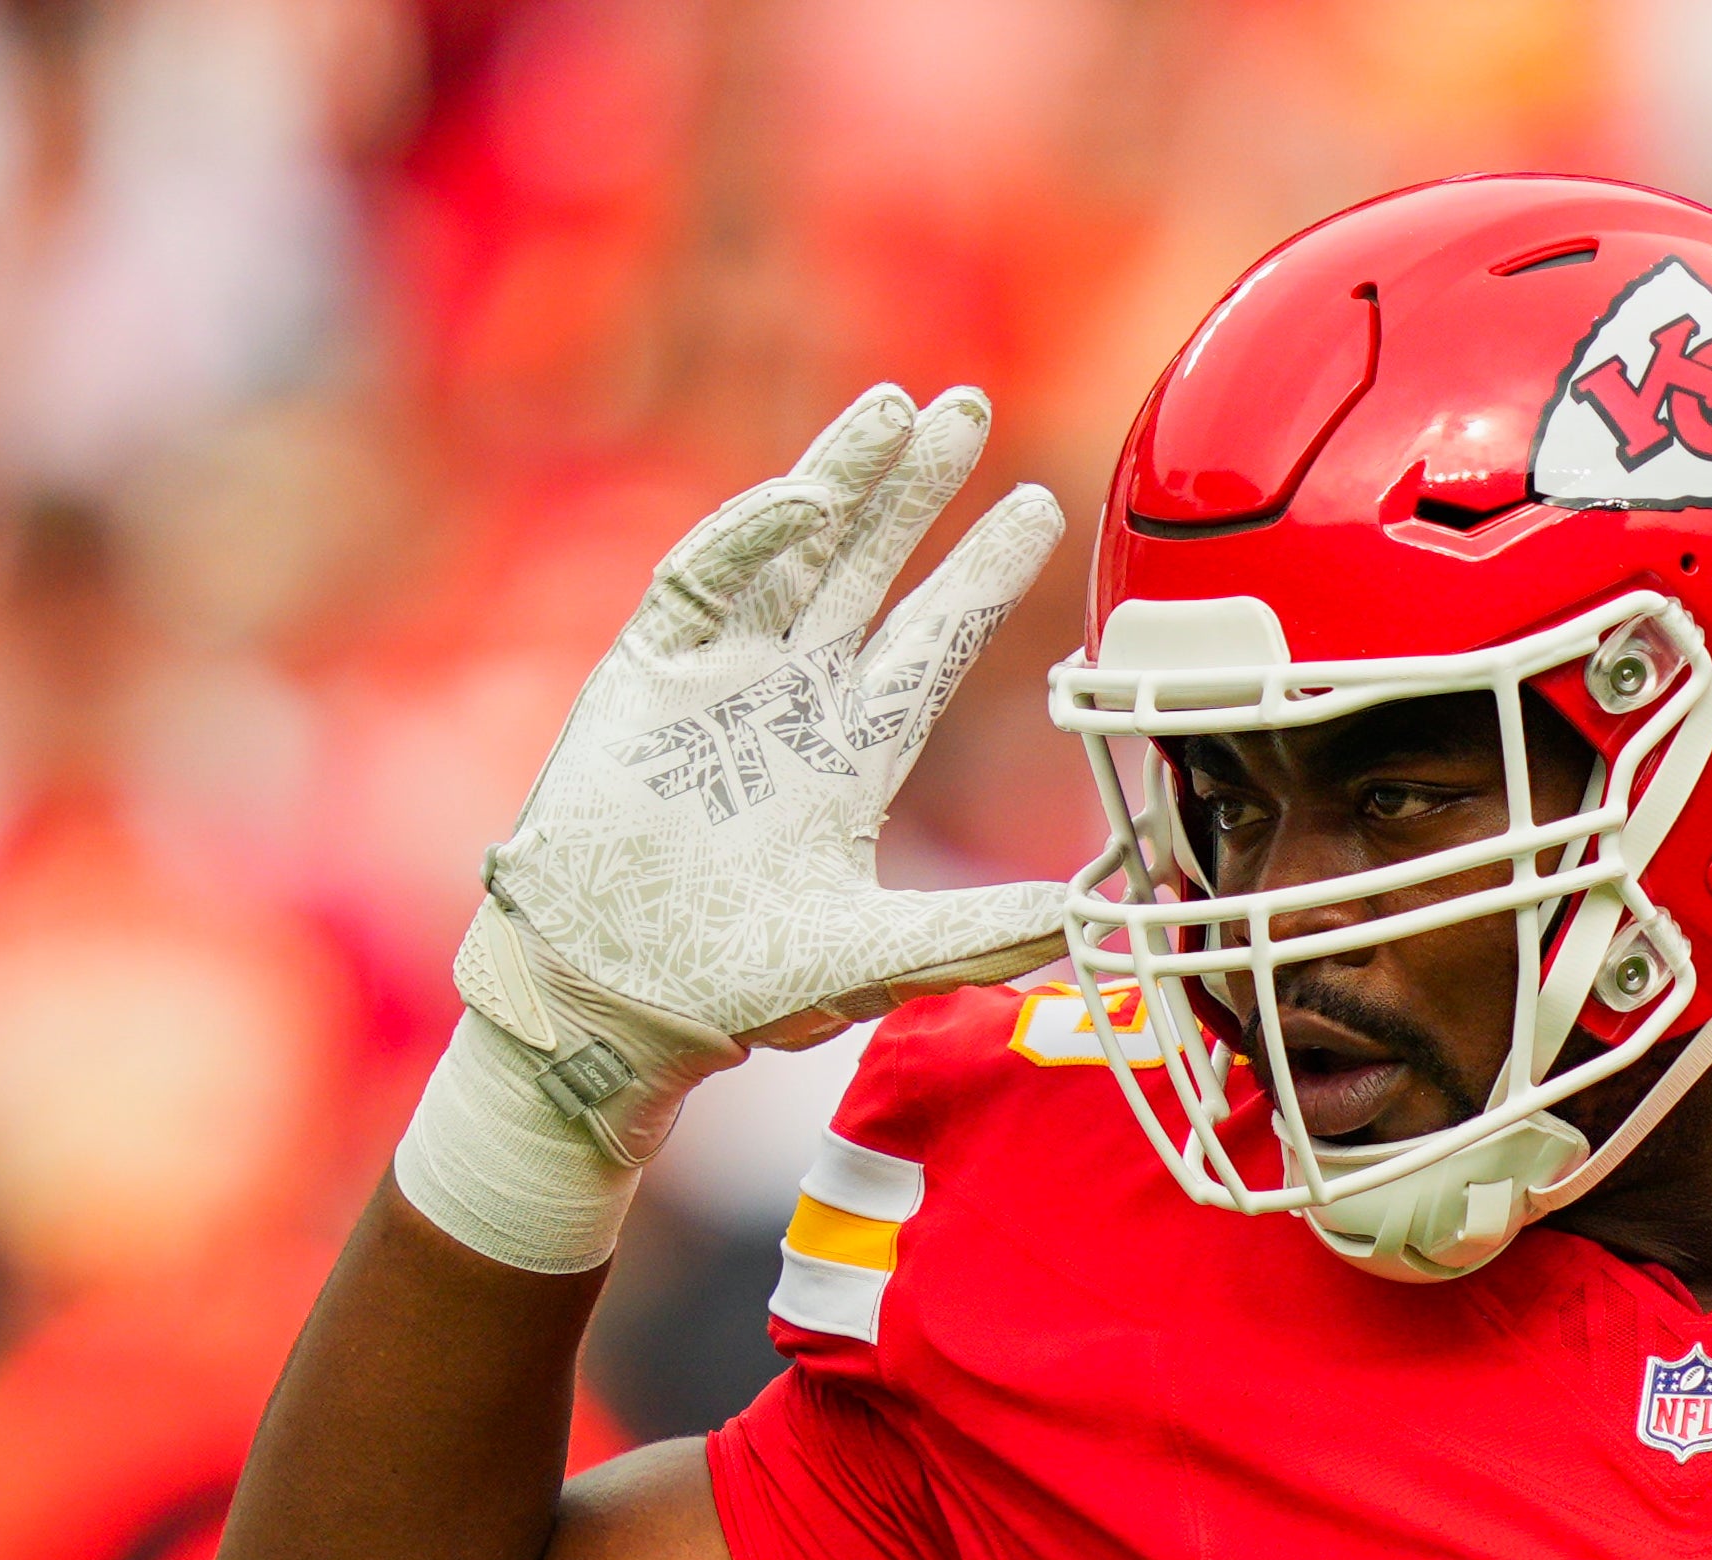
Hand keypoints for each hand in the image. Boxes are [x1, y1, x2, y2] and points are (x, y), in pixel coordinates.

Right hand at [465, 382, 1070, 1162]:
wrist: (614, 998)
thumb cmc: (737, 986)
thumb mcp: (882, 955)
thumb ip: (984, 932)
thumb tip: (1097, 918)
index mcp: (853, 753)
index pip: (935, 640)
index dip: (982, 574)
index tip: (1039, 507)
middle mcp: (793, 699)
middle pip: (870, 570)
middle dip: (917, 491)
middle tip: (967, 409)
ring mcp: (720, 679)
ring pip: (794, 552)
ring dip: (842, 478)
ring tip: (897, 408)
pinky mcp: (646, 672)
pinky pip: (704, 579)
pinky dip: (755, 535)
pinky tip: (812, 499)